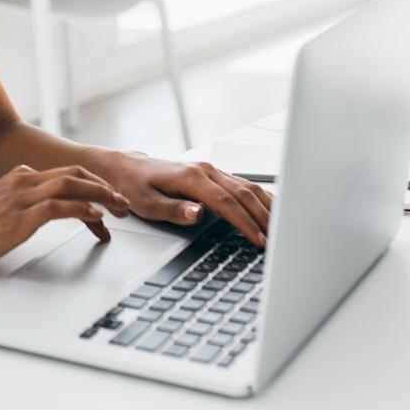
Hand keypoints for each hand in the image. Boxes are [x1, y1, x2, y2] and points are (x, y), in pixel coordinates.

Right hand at [0, 165, 131, 277]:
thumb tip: (45, 211)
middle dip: (104, 186)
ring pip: (70, 185)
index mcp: (17, 177)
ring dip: (100, 195)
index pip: (65, 173)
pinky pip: (58, 207)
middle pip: (74, 173)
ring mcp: (19, 198)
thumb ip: (21, 204)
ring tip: (119, 208)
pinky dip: (82, 209)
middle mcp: (21, 181)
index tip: (109, 197)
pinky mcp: (18, 218)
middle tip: (123, 202)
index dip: (92, 183)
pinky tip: (96, 217)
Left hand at [107, 153, 273, 246]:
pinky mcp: (213, 174)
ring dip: (267, 207)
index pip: (227, 202)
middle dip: (263, 218)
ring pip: (248, 186)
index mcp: (191, 177)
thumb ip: (174, 210)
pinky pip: (243, 184)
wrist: (125, 167)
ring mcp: (211, 170)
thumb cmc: (134, 186)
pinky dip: (260, 198)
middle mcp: (206, 170)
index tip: (259, 240)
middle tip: (279, 241)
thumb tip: (199, 214)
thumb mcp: (146, 204)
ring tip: (283, 229)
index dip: (246, 222)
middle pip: (244, 193)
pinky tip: (271, 209)